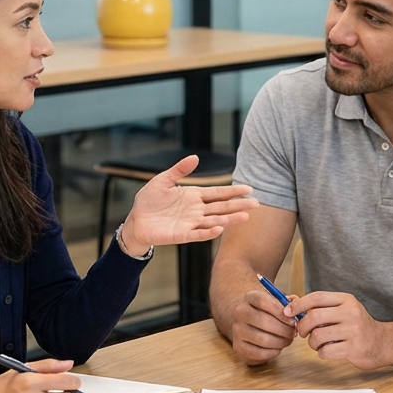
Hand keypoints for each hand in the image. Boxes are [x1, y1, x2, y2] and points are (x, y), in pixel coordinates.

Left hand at [122, 155, 258, 253]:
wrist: (135, 220)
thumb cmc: (149, 201)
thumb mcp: (162, 180)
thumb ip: (179, 170)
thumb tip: (196, 157)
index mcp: (193, 196)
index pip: (218, 193)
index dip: (233, 191)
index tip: (249, 189)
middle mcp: (196, 210)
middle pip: (221, 207)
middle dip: (239, 205)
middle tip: (257, 203)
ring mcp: (190, 223)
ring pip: (215, 220)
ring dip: (229, 219)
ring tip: (245, 217)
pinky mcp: (181, 234)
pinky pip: (197, 234)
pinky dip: (208, 232)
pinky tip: (219, 228)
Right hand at [227, 289, 298, 364]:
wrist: (248, 322)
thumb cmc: (267, 312)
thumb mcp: (276, 302)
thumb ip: (288, 303)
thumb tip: (297, 308)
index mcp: (250, 297)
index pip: (263, 301)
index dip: (281, 312)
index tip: (293, 320)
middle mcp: (240, 312)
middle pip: (263, 321)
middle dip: (284, 329)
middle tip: (294, 333)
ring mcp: (237, 330)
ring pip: (263, 339)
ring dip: (281, 342)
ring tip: (288, 340)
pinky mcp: (238, 347)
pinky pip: (259, 353)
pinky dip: (273, 352)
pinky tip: (278, 348)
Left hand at [290, 291, 392, 370]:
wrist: (382, 343)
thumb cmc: (356, 327)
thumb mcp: (343, 310)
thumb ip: (320, 307)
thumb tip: (290, 303)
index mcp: (346, 300)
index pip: (317, 297)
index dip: (299, 304)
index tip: (287, 312)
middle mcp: (351, 312)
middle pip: (314, 316)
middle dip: (302, 326)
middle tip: (302, 332)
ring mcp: (354, 330)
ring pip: (317, 335)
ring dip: (312, 342)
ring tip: (318, 343)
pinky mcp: (354, 348)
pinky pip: (325, 351)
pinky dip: (322, 353)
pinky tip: (329, 350)